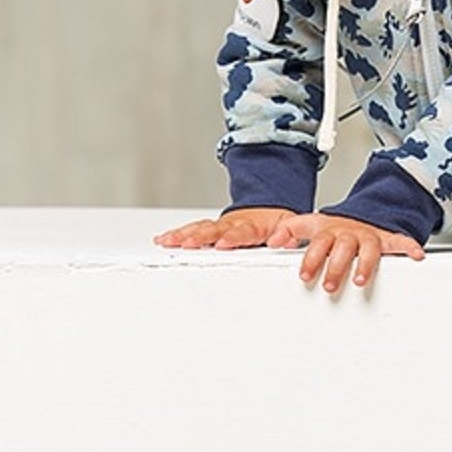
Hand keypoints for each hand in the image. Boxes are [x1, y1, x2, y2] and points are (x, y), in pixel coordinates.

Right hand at [153, 207, 295, 248]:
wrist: (269, 208)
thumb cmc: (276, 223)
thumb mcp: (289, 226)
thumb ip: (289, 236)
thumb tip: (286, 242)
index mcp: (252, 226)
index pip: (241, 233)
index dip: (231, 238)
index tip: (223, 243)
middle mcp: (232, 224)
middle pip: (213, 231)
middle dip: (199, 238)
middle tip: (186, 243)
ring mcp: (219, 226)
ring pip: (199, 228)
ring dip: (182, 235)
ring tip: (167, 241)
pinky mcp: (210, 228)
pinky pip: (192, 229)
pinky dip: (177, 233)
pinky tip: (163, 239)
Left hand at [266, 212, 425, 294]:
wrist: (356, 217)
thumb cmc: (331, 229)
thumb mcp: (308, 226)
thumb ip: (289, 231)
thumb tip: (272, 241)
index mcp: (330, 231)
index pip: (319, 242)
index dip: (312, 259)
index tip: (304, 276)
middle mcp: (349, 233)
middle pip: (343, 247)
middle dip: (336, 266)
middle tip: (328, 285)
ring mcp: (368, 237)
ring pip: (368, 248)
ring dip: (365, 264)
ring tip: (360, 280)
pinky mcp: (385, 240)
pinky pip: (400, 241)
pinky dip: (409, 247)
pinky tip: (416, 255)